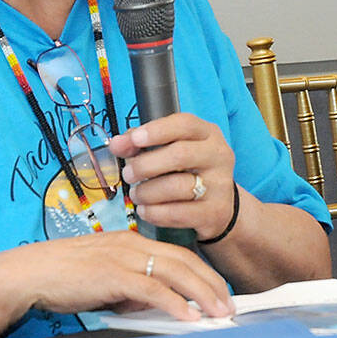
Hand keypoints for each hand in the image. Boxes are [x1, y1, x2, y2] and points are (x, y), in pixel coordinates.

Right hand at [0, 230, 233, 319]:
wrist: (29, 272)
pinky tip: (189, 316)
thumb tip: (155, 304)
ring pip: (175, 272)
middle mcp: (131, 244)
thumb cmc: (61, 277)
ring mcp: (123, 257)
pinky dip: (174, 303)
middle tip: (230, 305)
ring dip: (202, 293)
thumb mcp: (104, 279)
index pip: (177, 254)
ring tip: (220, 312)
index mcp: (130, 242)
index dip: (202, 272)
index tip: (219, 291)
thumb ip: (130, 287)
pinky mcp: (112, 275)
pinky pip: (152, 288)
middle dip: (211, 283)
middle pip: (184, 260)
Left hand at [109, 113, 238, 241]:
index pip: (185, 124)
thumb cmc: (189, 171)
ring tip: (137, 194)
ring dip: (148, 192)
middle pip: (180, 155)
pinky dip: (155, 213)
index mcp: (208, 134)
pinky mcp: (215, 211)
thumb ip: (141, 143)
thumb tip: (117, 144)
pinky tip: (145, 210)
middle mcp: (218, 156)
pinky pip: (178, 213)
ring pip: (177, 186)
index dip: (157, 130)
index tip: (134, 139)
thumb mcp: (171, 149)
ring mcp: (219, 185)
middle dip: (146, 164)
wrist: (219, 205)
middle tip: (128, 173)